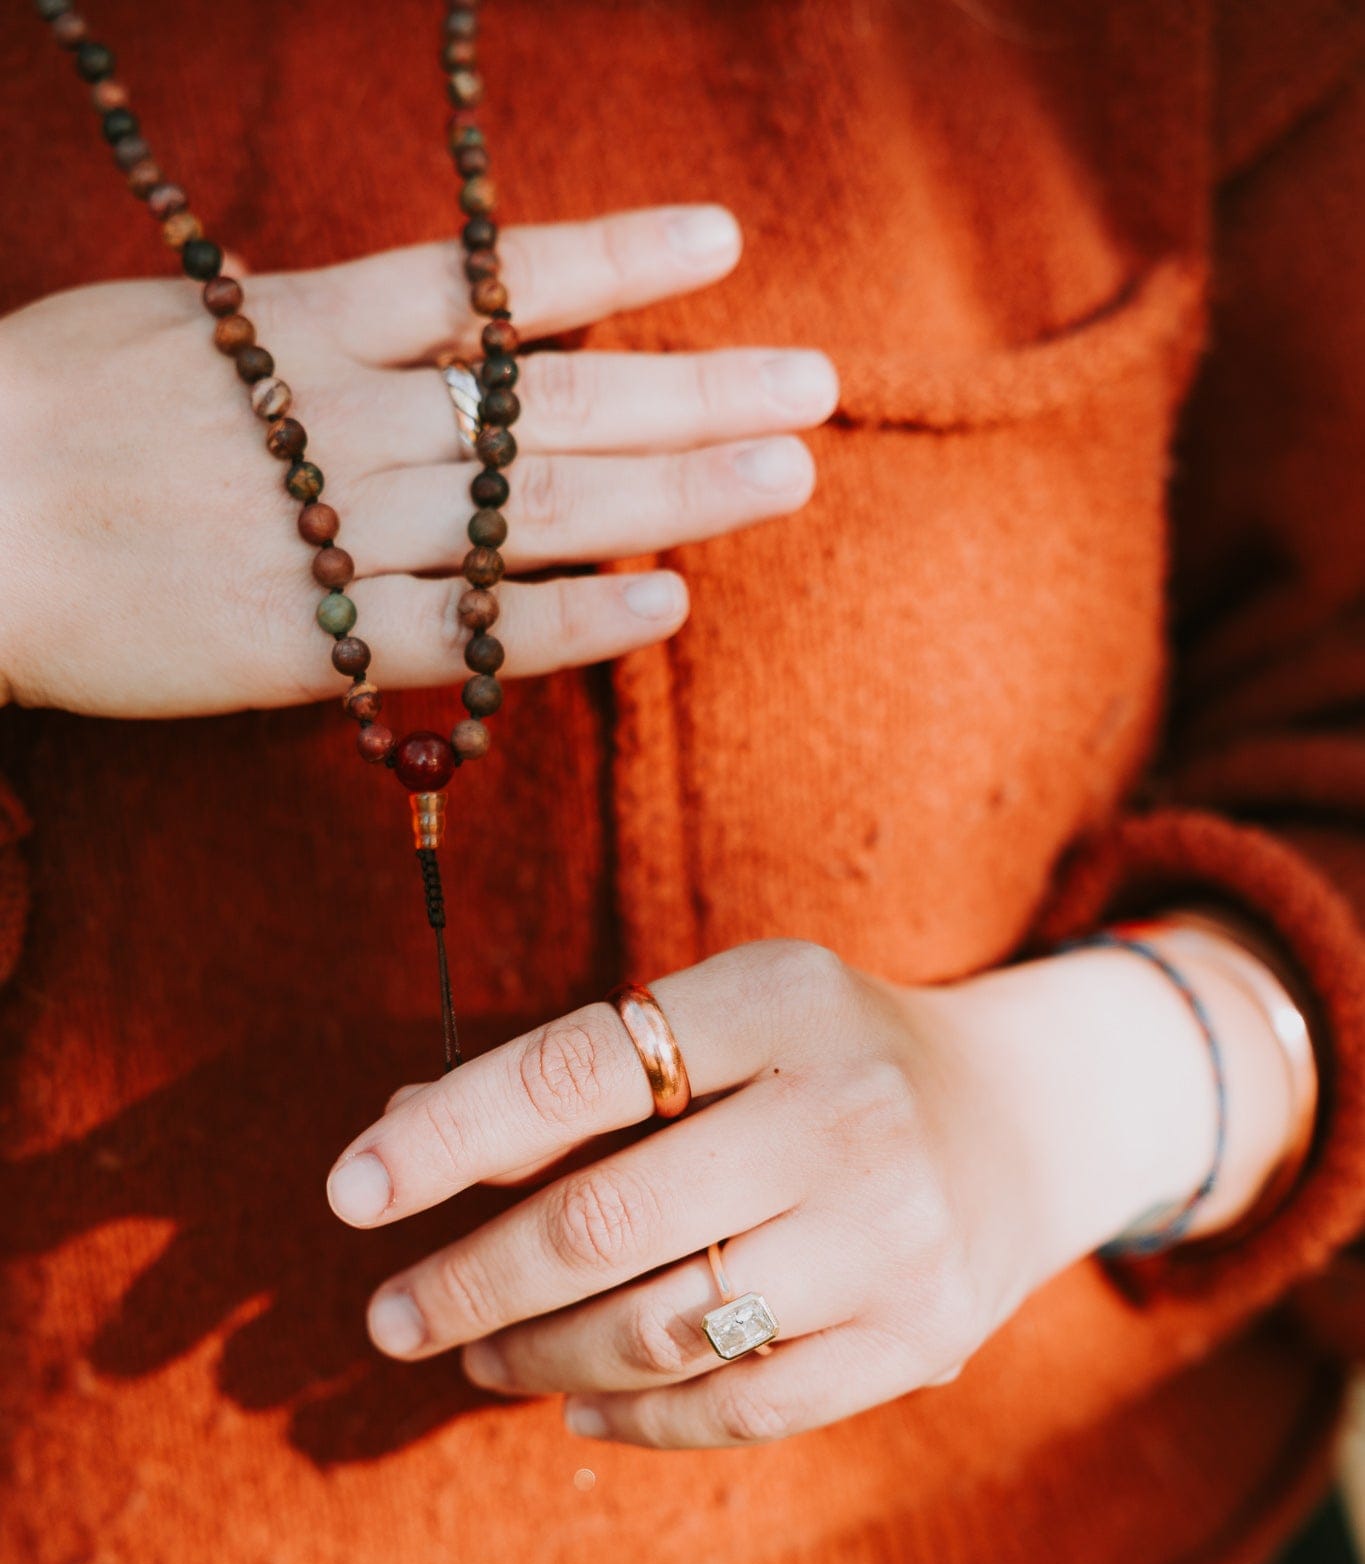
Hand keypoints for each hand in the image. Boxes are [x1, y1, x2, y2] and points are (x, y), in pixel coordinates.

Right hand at [0, 205, 836, 716]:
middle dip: (695, 387)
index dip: (612, 260)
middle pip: (555, 397)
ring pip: (535, 506)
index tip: (718, 242)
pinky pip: (470, 630)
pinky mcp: (314, 639)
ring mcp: (336, 530)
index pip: (492, 282)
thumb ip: (295, 331)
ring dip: (675, 489)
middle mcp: (344, 419)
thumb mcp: (171, 324)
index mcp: (305, 328)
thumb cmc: (39, 414)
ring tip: (785, 473)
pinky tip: (666, 606)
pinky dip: (569, 619)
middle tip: (814, 383)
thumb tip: (393, 323)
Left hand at [322, 935, 1251, 1450]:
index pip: (577, 1068)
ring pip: (658, 1331)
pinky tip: (576, 1401)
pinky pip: (737, 1408)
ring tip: (476, 1353)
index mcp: (782, 1000)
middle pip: (603, 1225)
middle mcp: (846, 1113)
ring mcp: (892, 1237)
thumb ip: (575, 1073)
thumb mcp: (724, 1020)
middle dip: (468, 1282)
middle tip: (390, 1316)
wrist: (1029, 1119)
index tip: (350, 1192)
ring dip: (535, 1354)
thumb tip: (403, 1139)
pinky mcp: (917, 1338)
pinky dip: (633, 1416)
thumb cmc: (825, 1062)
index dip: (451, 1135)